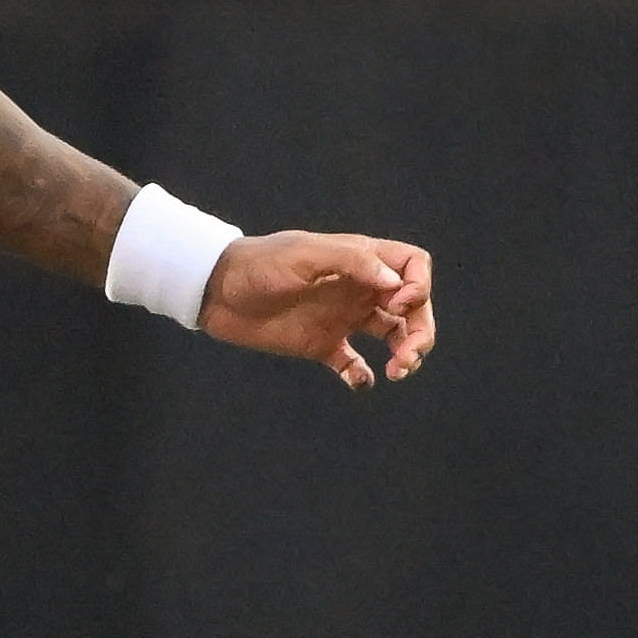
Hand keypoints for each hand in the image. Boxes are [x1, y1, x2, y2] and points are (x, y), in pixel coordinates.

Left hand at [204, 231, 433, 390]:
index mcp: (359, 261)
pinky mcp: (322, 344)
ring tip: (396, 372)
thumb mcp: (303, 255)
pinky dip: (363, 376)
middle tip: (408, 356)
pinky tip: (360, 382)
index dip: (419, 286)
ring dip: (405, 354)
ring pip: (393, 336)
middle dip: (421, 331)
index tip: (399, 305)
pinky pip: (355, 364)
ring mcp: (342, 317)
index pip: (412, 265)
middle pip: (412, 307)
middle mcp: (358, 288)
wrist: (216, 291)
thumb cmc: (258, 265)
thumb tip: (393, 281)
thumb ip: (350, 261)